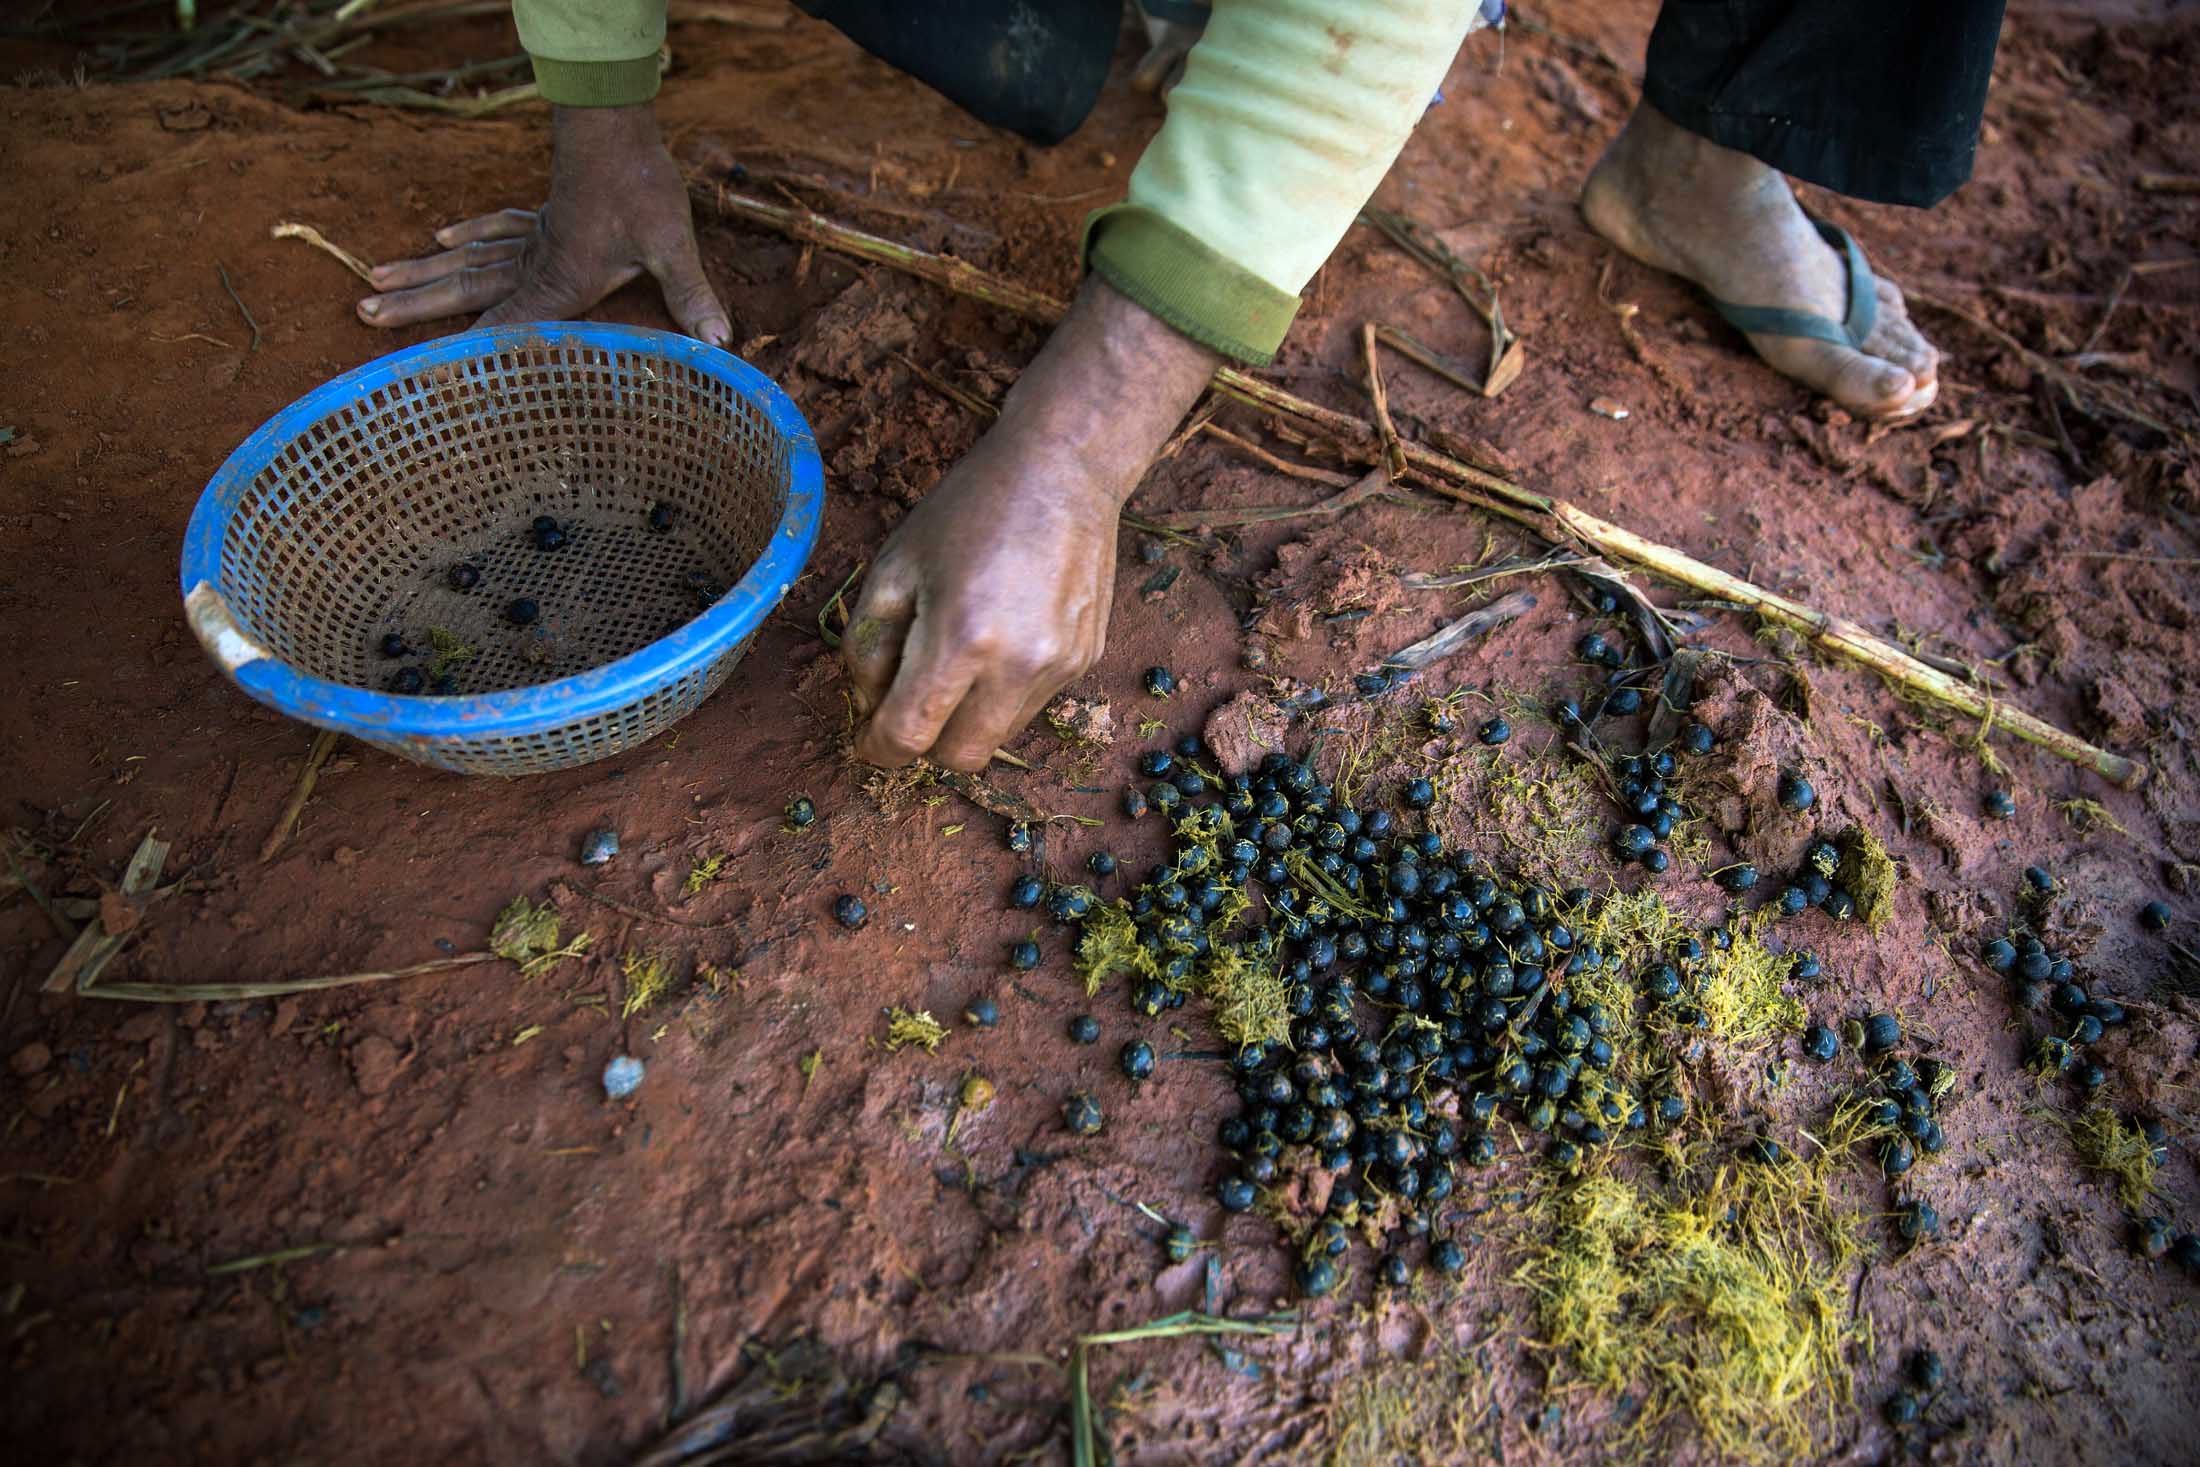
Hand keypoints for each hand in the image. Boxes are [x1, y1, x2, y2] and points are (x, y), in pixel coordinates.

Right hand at [357, 104, 728, 345]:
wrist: (617, 122)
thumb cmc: (641, 183)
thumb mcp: (671, 243)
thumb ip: (690, 293)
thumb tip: (719, 340)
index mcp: (560, 278)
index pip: (511, 326)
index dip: (479, 355)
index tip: (435, 380)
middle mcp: (535, 259)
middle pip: (467, 289)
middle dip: (416, 306)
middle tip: (362, 314)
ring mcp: (533, 233)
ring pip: (468, 258)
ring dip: (423, 272)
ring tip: (374, 281)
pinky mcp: (544, 212)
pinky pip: (496, 228)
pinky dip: (469, 235)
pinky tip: (442, 237)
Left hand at [844, 278, 1219, 769]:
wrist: (1063, 470)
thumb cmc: (969, 508)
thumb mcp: (895, 564)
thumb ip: (868, 642)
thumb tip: (869, 704)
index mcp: (961, 638)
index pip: (910, 736)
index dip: (879, 748)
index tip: (870, 741)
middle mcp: (1019, 665)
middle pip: (961, 757)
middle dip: (927, 743)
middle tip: (910, 703)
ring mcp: (1060, 666)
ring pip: (1000, 735)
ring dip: (969, 715)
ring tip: (962, 652)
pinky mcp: (1085, 660)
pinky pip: (1033, 702)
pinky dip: (1005, 688)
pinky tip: (1003, 631)